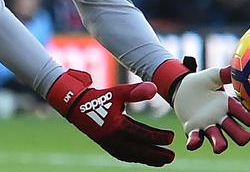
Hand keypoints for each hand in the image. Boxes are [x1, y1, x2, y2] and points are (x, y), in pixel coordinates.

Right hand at [47, 69, 173, 166]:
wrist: (77, 106)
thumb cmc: (100, 97)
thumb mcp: (118, 92)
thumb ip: (136, 91)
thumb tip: (154, 89)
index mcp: (116, 125)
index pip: (141, 134)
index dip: (157, 137)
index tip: (171, 138)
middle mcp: (112, 138)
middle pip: (139, 150)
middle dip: (156, 154)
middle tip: (172, 156)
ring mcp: (109, 144)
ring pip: (133, 155)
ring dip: (149, 159)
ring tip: (163, 160)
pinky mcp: (107, 146)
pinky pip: (125, 155)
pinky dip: (137, 157)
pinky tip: (147, 158)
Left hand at [153, 58, 249, 153]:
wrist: (182, 88)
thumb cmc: (201, 81)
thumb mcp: (212, 75)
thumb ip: (224, 73)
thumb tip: (236, 65)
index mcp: (227, 105)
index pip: (241, 113)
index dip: (247, 117)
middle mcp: (220, 118)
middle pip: (235, 130)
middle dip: (240, 135)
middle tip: (245, 138)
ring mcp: (207, 125)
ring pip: (218, 139)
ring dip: (219, 144)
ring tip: (220, 147)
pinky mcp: (193, 129)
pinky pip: (196, 139)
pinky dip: (194, 142)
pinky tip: (192, 143)